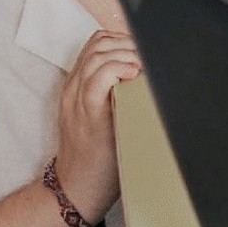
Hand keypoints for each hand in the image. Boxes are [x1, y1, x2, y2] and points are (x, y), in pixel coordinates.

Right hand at [53, 30, 141, 221]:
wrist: (78, 187)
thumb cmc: (98, 155)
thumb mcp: (104, 116)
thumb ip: (117, 94)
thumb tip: (153, 81)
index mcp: (78, 85)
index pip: (96, 44)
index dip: (123, 40)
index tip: (145, 50)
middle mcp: (74, 88)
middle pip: (98, 44)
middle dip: (129, 43)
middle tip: (151, 56)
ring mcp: (77, 101)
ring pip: (97, 57)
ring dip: (127, 53)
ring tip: (146, 64)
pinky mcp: (87, 116)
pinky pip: (95, 81)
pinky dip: (117, 70)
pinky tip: (134, 73)